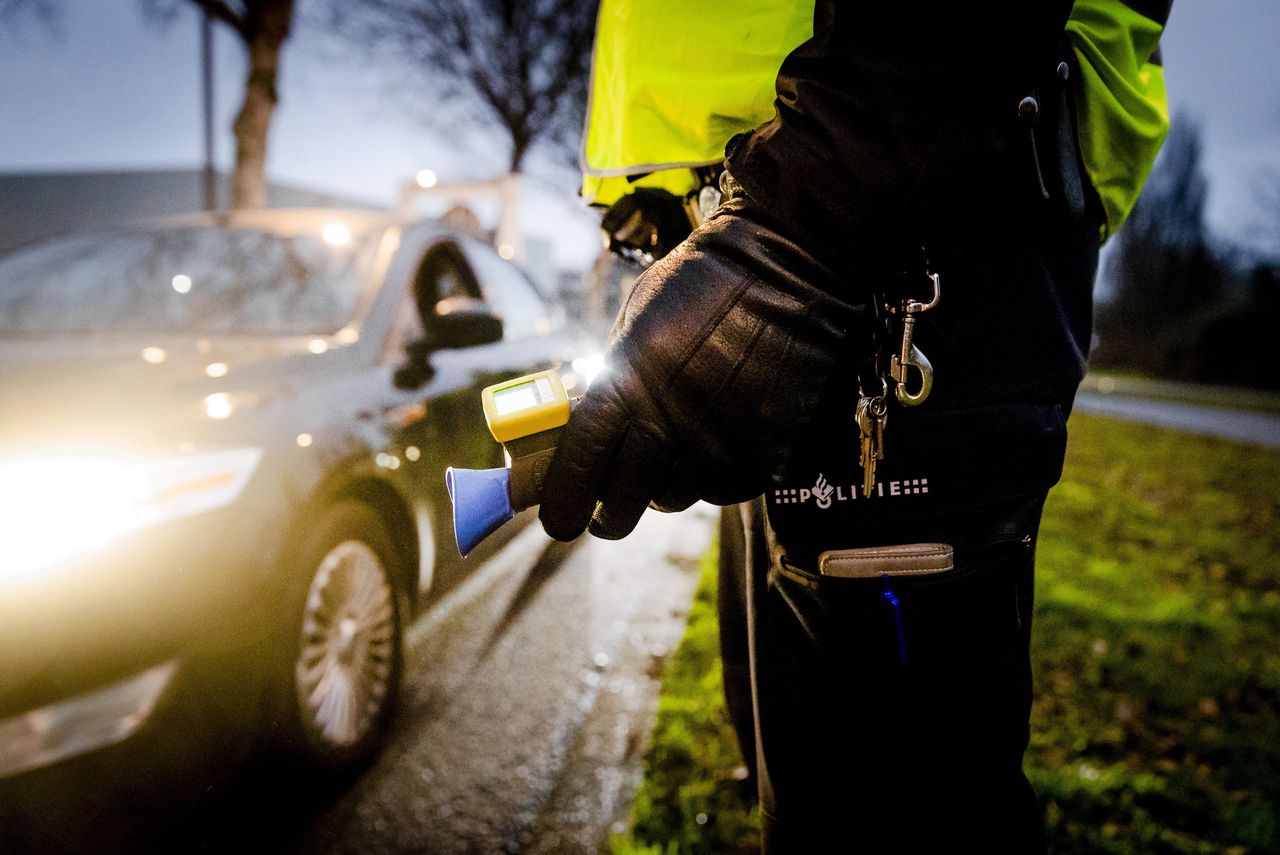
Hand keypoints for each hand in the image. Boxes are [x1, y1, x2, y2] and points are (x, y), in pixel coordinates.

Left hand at [539, 190, 866, 540]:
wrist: (787, 272)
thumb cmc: (702, 286)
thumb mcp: (637, 323)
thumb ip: (615, 379)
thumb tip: (595, 427)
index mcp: (626, 387)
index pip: (580, 464)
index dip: (564, 501)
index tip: (558, 522)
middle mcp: (669, 427)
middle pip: (622, 503)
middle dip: (607, 518)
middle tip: (604, 518)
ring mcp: (718, 447)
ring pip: (675, 497)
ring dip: (666, 486)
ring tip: (675, 453)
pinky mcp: (762, 457)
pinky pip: (723, 488)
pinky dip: (714, 474)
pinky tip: (718, 439)